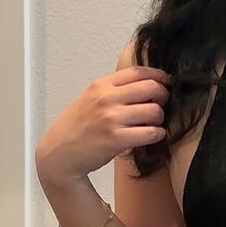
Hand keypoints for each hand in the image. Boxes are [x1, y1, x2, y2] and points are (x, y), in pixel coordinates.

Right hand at [34, 63, 170, 183]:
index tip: (166, 82)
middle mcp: (106, 98)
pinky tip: (153, 136)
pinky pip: (151, 132)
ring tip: (153, 124)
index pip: (139, 71)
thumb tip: (146, 84)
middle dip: (163, 97)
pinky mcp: (117, 139)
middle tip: (160, 106)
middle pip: (152, 88)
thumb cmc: (76, 127)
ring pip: (155, 111)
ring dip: (159, 119)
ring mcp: (111, 118)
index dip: (159, 76)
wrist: (59, 154)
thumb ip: (113, 89)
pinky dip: (158, 134)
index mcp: (101, 85)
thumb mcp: (89, 98)